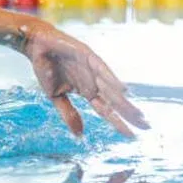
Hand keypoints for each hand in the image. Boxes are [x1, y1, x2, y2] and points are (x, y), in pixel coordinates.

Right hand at [22, 22, 149, 136]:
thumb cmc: (46, 69)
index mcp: (87, 92)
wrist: (36, 46)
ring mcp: (93, 70)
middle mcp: (94, 82)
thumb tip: (80, 135)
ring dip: (125, 102)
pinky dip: (113, 80)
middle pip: (115, 102)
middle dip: (130, 114)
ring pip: (112, 89)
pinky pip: (103, 70)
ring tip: (139, 115)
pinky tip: (123, 91)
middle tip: (146, 127)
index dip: (118, 123)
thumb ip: (69, 114)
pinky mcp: (88, 56)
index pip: (106, 111)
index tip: (131, 136)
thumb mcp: (56, 97)